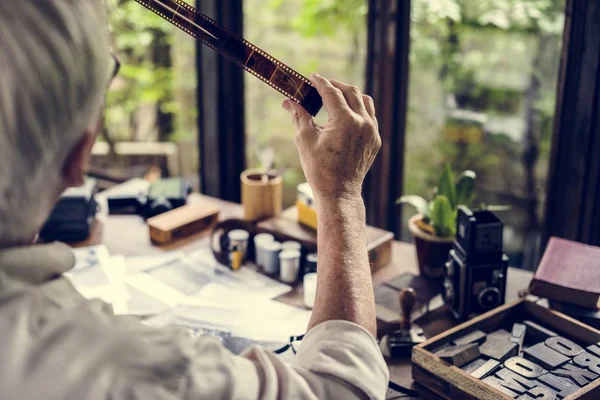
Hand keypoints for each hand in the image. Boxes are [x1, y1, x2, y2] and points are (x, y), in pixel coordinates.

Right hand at [282, 73, 380, 201]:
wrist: (339, 193)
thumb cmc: (319, 169)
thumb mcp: (305, 140)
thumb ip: (299, 116)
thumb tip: (288, 101)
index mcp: (345, 122)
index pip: (332, 93)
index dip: (321, 82)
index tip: (312, 76)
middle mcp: (363, 123)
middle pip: (351, 92)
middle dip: (335, 86)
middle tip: (322, 85)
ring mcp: (372, 132)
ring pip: (365, 102)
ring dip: (350, 95)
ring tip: (335, 97)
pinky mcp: (375, 140)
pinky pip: (370, 117)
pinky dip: (358, 110)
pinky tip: (345, 114)